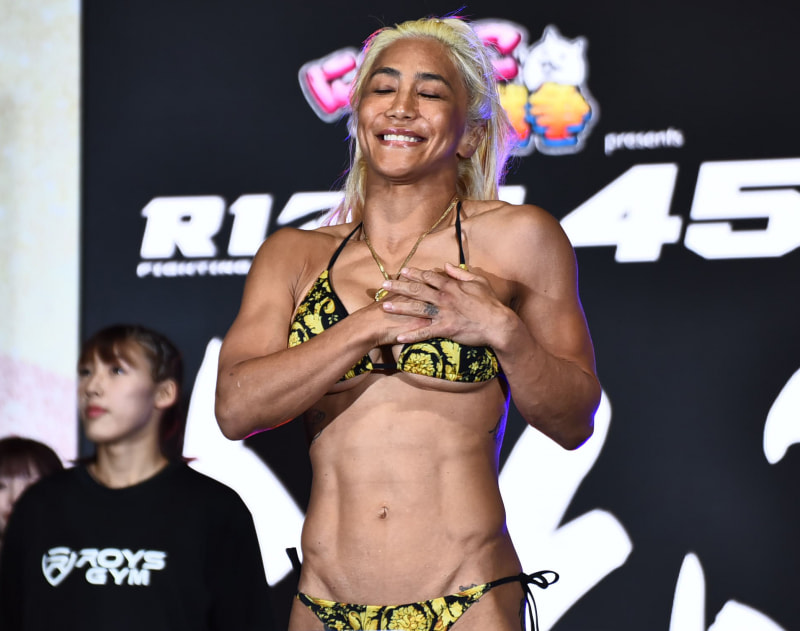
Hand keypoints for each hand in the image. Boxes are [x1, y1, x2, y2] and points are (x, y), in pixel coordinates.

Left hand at [380, 262, 506, 345]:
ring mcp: (443, 313)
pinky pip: (425, 332)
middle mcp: (444, 297)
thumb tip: (447, 265)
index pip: (428, 277)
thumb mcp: (478, 282)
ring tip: (384, 306)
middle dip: (399, 286)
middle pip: (417, 290)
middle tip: (384, 285)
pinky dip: (411, 336)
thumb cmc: (490, 303)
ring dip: (399, 307)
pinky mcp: (445, 329)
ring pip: (417, 309)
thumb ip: (460, 273)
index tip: (402, 271)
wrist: (498, 323)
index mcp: (451, 285)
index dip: (414, 273)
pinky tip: (399, 338)